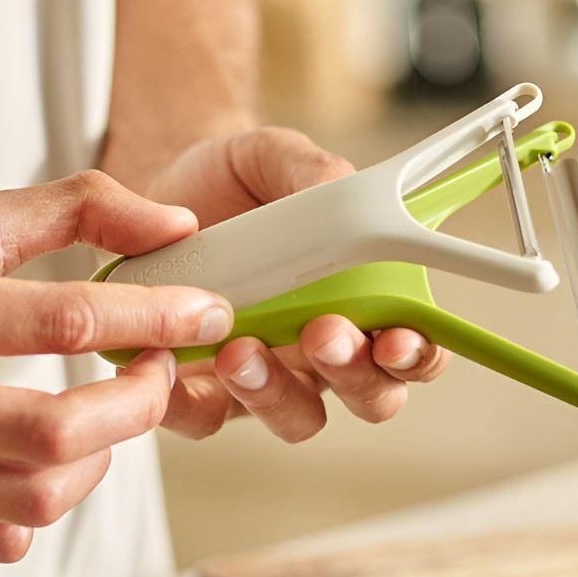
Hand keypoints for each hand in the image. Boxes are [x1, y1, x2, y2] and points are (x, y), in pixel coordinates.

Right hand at [0, 174, 233, 559]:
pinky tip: (43, 456)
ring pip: (34, 499)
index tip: (206, 313)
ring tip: (105, 413)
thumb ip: (73, 210)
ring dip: (100, 458)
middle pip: (55, 434)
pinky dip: (43, 502)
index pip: (64, 320)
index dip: (155, 317)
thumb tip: (176, 226)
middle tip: (158, 370)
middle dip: (138, 405)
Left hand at [143, 128, 448, 442]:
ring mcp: (269, 378)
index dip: (417, 355)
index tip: (395, 338)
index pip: (416, 350)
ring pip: (296, 417)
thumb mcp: (276, 158)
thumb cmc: (238, 182)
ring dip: (276, 394)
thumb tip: (339, 189)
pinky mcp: (202, 390)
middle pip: (371, 397)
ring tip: (241, 349)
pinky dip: (193, 403)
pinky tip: (174, 363)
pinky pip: (203, 417)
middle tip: (321, 335)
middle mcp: (327, 353)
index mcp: (367, 303)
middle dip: (354, 374)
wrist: (160, 191)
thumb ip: (315, 172)